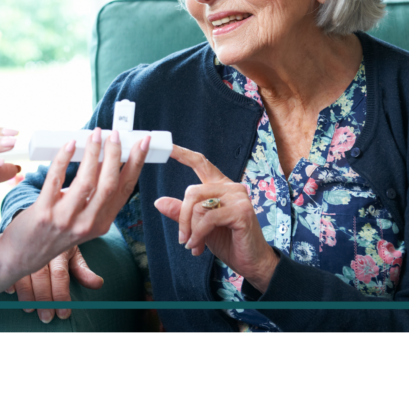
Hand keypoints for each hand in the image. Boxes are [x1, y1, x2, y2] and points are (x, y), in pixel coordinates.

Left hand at [3, 128, 149, 293]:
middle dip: (115, 155)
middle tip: (116, 134)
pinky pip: (55, 179)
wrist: (23, 254)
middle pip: (109, 183)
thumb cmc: (55, 232)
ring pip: (86, 181)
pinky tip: (69, 145)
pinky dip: (63, 159)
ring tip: (96, 135)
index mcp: (102, 223)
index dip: (136, 163)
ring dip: (93, 153)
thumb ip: (96, 196)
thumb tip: (106, 159)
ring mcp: (65, 219)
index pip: (125, 189)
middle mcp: (87, 223)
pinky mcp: (43, 212)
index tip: (142, 142)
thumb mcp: (83, 219)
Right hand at [5, 246, 102, 323]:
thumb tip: (98, 284)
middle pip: (42, 276)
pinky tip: (10, 291)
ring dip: (26, 293)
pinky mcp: (11, 250)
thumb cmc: (56, 241)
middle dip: (44, 299)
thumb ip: (82, 269)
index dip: (61, 295)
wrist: (38, 219)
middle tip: (47, 317)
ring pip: (24, 273)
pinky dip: (9, 279)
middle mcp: (41, 250)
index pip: (60, 275)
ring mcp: (25, 250)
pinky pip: (8, 265)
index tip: (64, 313)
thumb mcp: (71, 252)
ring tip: (29, 309)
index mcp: (58, 250)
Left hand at [154, 146, 279, 292]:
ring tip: (194, 246)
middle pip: (192, 192)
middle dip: (182, 218)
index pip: (201, 163)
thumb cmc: (227, 242)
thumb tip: (158, 201)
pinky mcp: (242, 211)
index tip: (167, 146)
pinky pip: (208, 218)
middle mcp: (231, 187)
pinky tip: (198, 247)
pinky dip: (198, 234)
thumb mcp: (198, 226)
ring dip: (191, 230)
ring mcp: (238, 197)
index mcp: (220, 186)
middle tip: (183, 239)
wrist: (250, 262)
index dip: (183, 154)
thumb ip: (181, 213)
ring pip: (198, 206)